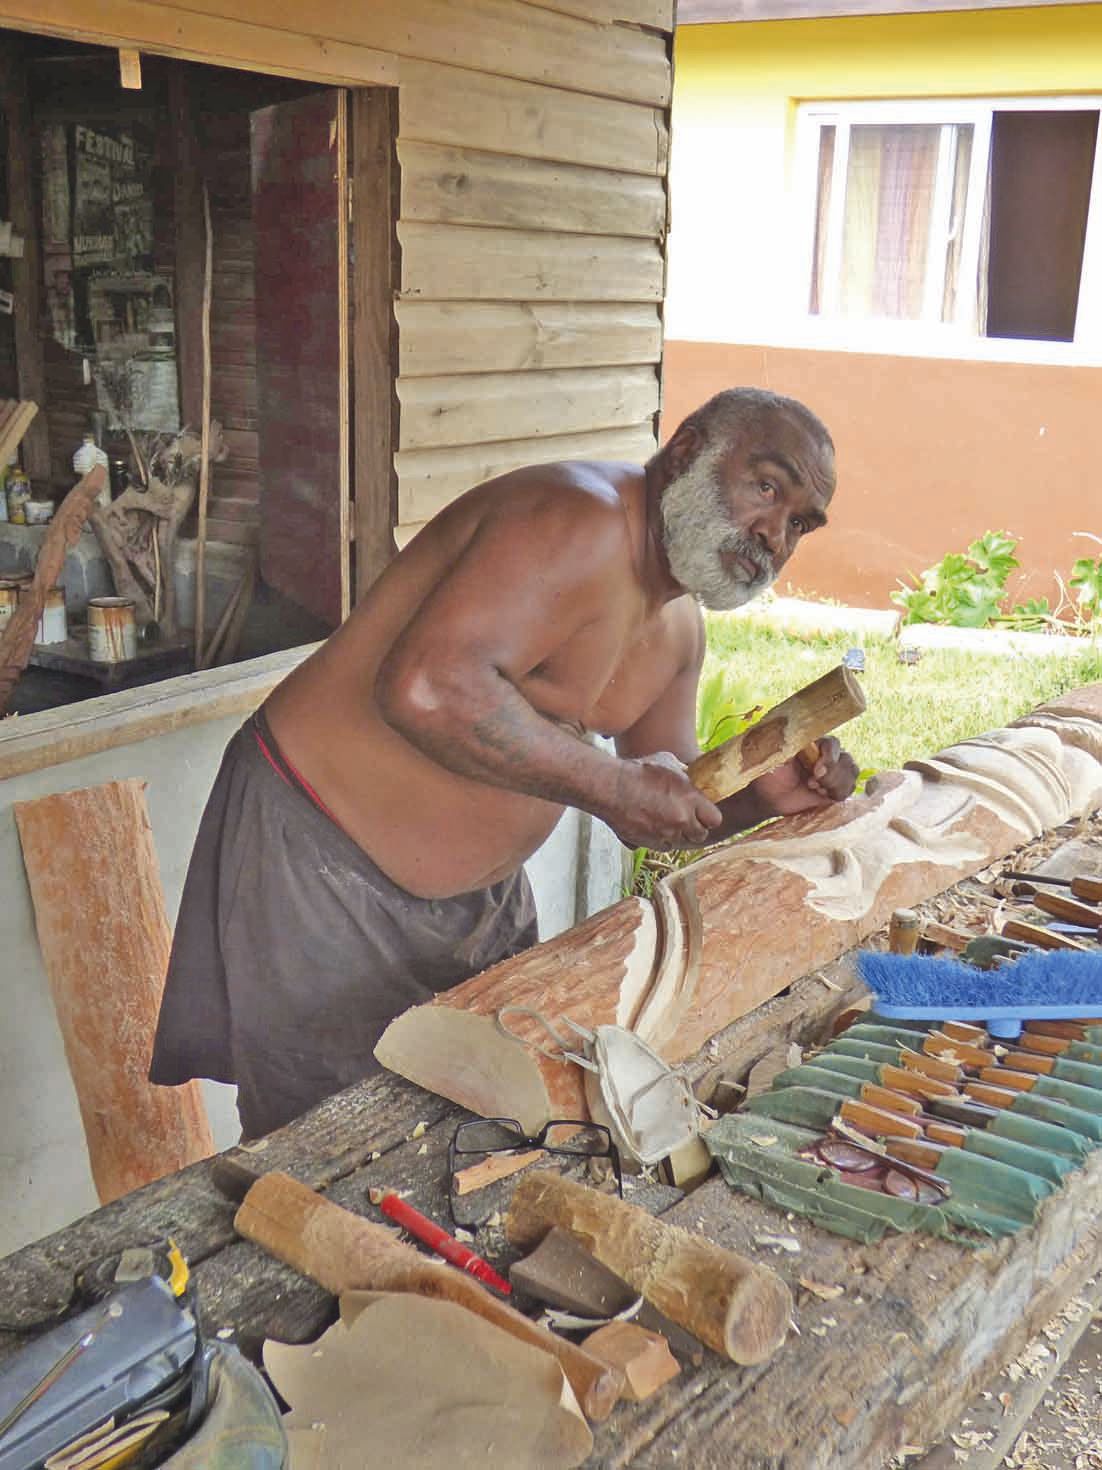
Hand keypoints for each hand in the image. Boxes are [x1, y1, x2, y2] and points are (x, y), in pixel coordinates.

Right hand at [602, 752, 723, 850]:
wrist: (611, 788)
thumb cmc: (638, 772)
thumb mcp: (667, 762)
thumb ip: (683, 773)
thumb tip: (690, 773)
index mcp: (691, 800)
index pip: (715, 820)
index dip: (709, 817)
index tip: (703, 812)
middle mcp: (682, 820)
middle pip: (700, 835)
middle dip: (695, 828)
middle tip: (686, 818)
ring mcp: (665, 834)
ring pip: (681, 842)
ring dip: (677, 834)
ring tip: (667, 821)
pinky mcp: (649, 843)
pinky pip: (663, 846)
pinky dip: (660, 839)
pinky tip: (653, 826)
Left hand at [751, 737, 858, 817]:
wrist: (768, 797)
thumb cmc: (769, 774)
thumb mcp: (774, 757)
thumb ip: (787, 746)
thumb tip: (797, 736)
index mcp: (814, 743)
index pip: (834, 743)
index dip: (829, 757)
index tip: (816, 772)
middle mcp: (827, 754)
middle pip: (846, 759)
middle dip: (831, 776)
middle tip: (811, 784)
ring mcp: (834, 771)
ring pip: (851, 773)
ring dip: (834, 784)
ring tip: (815, 789)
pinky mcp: (836, 788)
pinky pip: (851, 788)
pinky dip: (839, 793)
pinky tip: (822, 795)